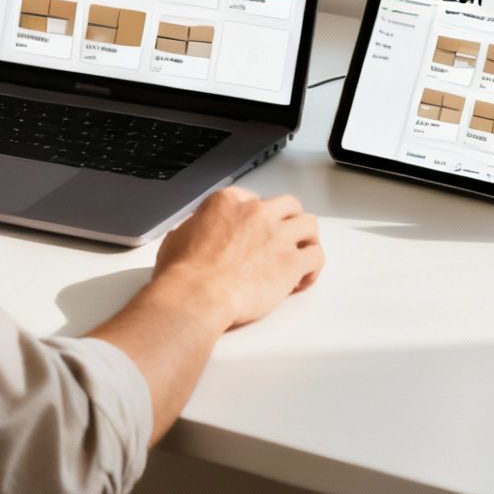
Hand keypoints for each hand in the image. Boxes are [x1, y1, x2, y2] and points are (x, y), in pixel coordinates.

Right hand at [152, 188, 322, 329]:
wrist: (196, 296)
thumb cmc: (184, 274)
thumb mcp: (177, 238)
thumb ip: (193, 229)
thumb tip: (192, 233)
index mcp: (228, 202)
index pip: (253, 198)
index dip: (256, 217)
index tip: (255, 230)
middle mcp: (257, 212)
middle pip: (287, 205)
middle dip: (287, 221)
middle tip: (283, 238)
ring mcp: (277, 235)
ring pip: (308, 225)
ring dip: (306, 239)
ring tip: (300, 255)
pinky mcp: (291, 262)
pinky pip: (316, 256)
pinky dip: (313, 267)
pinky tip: (303, 279)